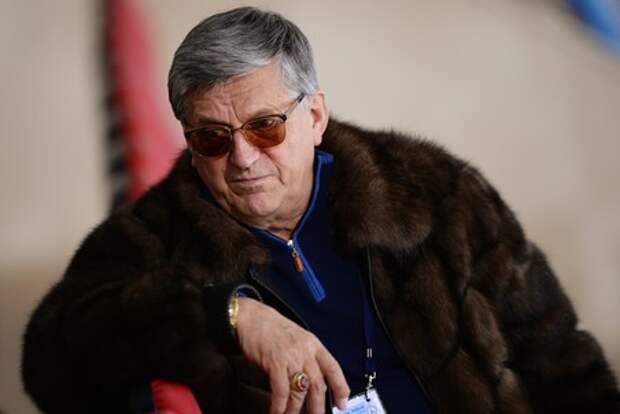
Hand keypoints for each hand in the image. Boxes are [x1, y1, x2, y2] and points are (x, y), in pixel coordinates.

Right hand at [235, 298, 349, 413]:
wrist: (251, 317)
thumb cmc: (271, 328)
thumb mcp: (297, 338)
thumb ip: (306, 356)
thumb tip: (311, 381)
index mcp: (313, 344)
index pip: (333, 368)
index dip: (340, 387)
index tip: (342, 403)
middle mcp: (305, 351)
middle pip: (318, 385)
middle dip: (318, 407)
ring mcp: (291, 357)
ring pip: (300, 391)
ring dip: (295, 409)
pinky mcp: (275, 362)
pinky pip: (281, 390)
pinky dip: (280, 405)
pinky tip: (277, 411)